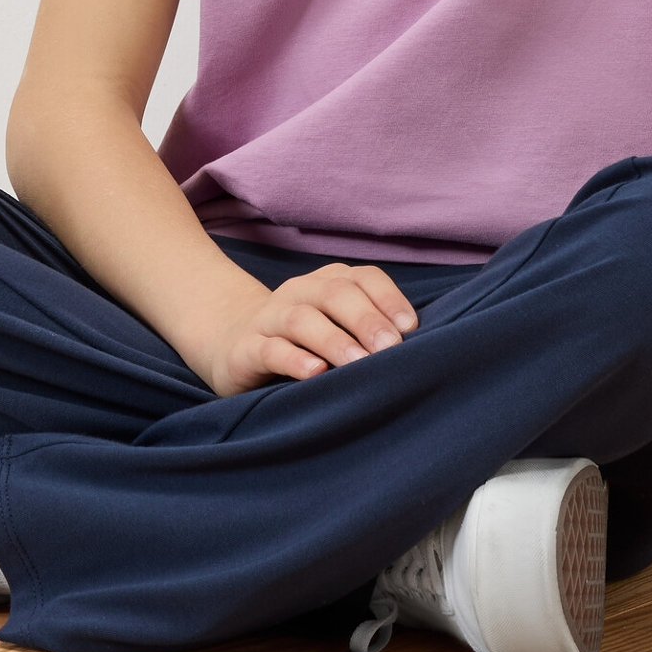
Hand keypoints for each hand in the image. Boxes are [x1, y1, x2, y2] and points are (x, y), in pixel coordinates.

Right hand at [197, 262, 418, 397]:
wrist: (231, 345)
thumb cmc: (302, 342)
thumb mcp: (335, 327)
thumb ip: (368, 331)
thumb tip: (419, 350)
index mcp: (328, 283)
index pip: (363, 278)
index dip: (389, 299)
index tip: (411, 329)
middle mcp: (300, 293)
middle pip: (335, 293)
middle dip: (366, 319)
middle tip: (390, 349)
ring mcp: (270, 318)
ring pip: (303, 319)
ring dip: (335, 341)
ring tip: (359, 364)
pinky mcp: (246, 348)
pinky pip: (270, 348)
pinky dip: (294, 359)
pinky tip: (315, 373)